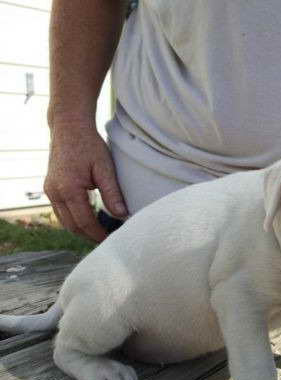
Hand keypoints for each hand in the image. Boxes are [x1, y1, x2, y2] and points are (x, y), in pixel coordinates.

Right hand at [44, 123, 127, 241]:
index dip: (98, 234)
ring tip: (101, 233)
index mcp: (69, 189)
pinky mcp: (50, 188)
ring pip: (64, 221)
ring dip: (81, 229)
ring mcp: (50, 190)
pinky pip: (61, 211)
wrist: (69, 128)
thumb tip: (122, 215)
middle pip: (72, 225)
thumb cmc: (89, 145)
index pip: (84, 221)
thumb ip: (112, 193)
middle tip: (108, 241)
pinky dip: (74, 219)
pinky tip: (90, 220)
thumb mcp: (105, 168)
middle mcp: (55, 192)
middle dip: (89, 236)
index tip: (111, 240)